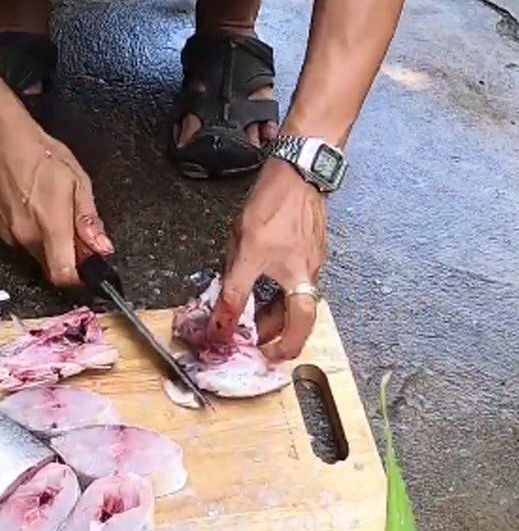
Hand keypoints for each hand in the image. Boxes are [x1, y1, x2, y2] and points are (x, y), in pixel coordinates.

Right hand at [0, 103, 112, 285]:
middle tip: (76, 234)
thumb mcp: (78, 181)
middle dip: (69, 258)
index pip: (64, 275)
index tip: (89, 270)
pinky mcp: (0, 232)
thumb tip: (101, 247)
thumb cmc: (40, 154)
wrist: (0, 139)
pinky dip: (35, 237)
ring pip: (39, 257)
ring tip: (54, 214)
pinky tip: (36, 211)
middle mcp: (28, 236)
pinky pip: (24, 245)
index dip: (80, 279)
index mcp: (51, 225)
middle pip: (54, 268)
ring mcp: (11, 236)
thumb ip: (89, 220)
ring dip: (52, 246)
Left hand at [208, 157, 326, 360]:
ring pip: (295, 298)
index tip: (264, 356)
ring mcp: (312, 260)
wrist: (297, 169)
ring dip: (275, 314)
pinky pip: (294, 281)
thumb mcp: (243, 252)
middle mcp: (310, 273)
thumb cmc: (271, 206)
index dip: (283, 345)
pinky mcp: (309, 248)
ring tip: (252, 320)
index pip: (297, 324)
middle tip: (254, 343)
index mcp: (298, 278)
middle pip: (298, 316)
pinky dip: (278, 294)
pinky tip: (260, 291)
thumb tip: (222, 322)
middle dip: (276, 334)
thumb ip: (233, 291)